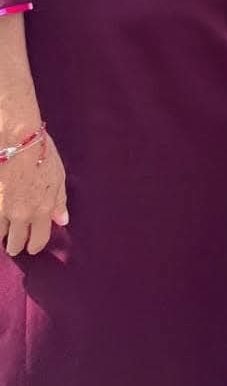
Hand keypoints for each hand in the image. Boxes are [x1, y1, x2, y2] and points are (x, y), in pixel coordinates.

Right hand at [0, 131, 67, 256]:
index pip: (38, 241)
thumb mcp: (58, 176)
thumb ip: (59, 201)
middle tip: (16, 243)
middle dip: (16, 245)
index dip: (35, 246)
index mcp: (42, 209)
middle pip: (16, 244)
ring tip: (4, 231)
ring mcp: (2, 209)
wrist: (15, 139)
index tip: (32, 246)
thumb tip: (62, 220)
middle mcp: (21, 214)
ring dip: (2, 235)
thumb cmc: (41, 153)